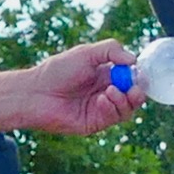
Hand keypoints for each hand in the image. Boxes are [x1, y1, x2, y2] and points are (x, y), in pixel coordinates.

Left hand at [20, 42, 145, 135]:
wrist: (36, 93)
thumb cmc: (57, 71)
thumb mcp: (86, 53)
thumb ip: (111, 50)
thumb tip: (134, 61)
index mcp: (105, 74)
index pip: (131, 77)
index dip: (137, 76)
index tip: (138, 72)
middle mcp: (106, 92)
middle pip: (134, 95)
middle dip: (137, 91)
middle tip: (133, 88)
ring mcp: (102, 109)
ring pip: (127, 109)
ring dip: (124, 100)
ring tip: (110, 92)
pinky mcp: (96, 123)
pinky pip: (114, 118)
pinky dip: (112, 108)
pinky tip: (101, 100)